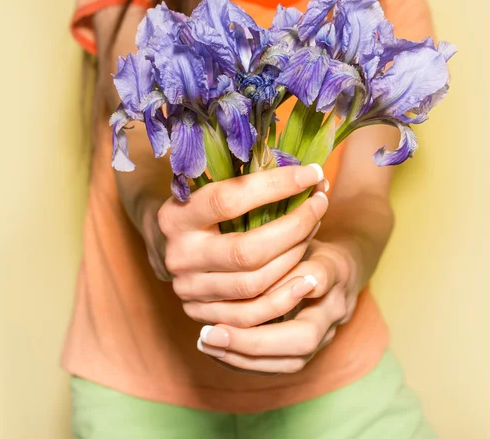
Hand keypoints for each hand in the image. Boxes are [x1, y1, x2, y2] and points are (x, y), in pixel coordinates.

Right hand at [156, 164, 328, 324]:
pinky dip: (285, 297)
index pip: (229, 200)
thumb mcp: (210, 189)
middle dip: (294, 227)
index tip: (311, 173)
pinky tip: (307, 278)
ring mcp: (189, 288)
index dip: (275, 186)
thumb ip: (247, 182)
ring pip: (253, 284)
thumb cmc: (202, 209)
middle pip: (247, 251)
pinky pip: (251, 316)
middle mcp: (180, 255)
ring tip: (314, 231)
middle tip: (320, 204)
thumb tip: (308, 173)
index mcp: (176, 216)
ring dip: (294, 258)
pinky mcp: (201, 312)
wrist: (169, 246)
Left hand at [196, 237, 360, 374]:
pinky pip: (281, 366)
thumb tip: (239, 248)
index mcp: (335, 268)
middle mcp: (335, 306)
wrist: (337, 268)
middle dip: (255, 340)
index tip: (245, 284)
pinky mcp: (312, 347)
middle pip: (305, 337)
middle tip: (212, 333)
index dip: (286, 282)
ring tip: (206, 342)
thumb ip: (276, 235)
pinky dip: (245, 361)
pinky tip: (214, 350)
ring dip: (245, 355)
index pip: (319, 277)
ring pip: (293, 359)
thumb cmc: (306, 240)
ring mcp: (327, 332)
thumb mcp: (292, 228)